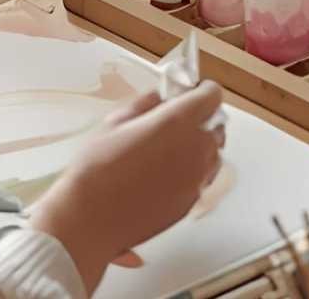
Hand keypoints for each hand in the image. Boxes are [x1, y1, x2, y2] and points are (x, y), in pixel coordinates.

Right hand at [29, 82, 225, 292]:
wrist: (91, 217)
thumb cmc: (96, 167)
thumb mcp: (116, 122)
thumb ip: (147, 103)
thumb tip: (161, 96)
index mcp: (178, 121)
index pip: (213, 95)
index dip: (203, 91)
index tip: (191, 93)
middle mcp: (195, 148)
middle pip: (217, 126)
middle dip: (202, 120)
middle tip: (177, 123)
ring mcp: (197, 178)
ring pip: (213, 154)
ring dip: (201, 148)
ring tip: (171, 151)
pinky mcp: (192, 202)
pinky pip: (203, 179)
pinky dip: (192, 172)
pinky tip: (165, 175)